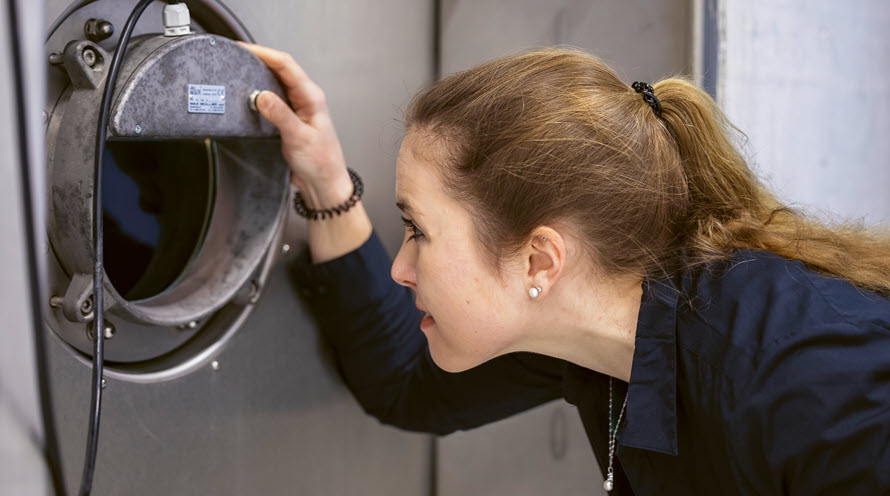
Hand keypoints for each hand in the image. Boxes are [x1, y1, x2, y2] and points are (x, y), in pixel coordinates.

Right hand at [239, 42, 352, 207]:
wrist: (323, 184)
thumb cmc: (321, 162)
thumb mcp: (299, 137)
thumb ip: (280, 116)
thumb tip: (261, 96)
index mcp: (311, 97)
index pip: (286, 65)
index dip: (264, 53)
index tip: (243, 49)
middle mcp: (304, 99)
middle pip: (278, 69)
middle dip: (257, 60)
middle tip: (234, 57)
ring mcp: (296, 108)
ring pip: (273, 83)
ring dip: (256, 77)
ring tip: (236, 72)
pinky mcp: (287, 119)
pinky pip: (270, 100)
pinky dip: (257, 94)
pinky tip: (246, 96)